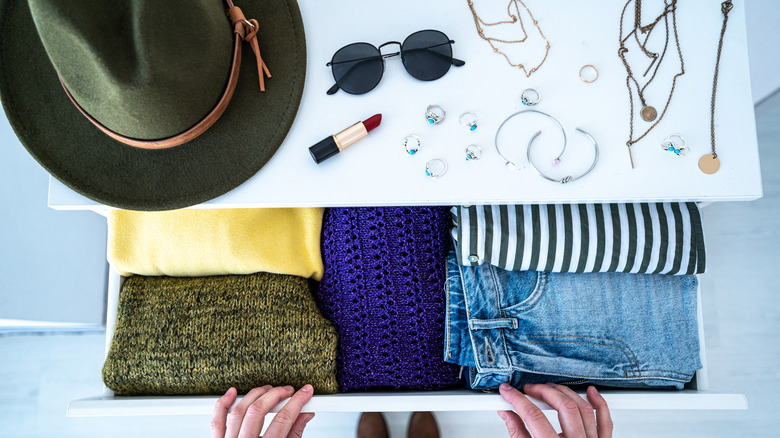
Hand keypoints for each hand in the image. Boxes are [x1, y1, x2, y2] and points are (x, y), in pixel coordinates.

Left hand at [211, 385, 314, 437]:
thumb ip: (295, 434)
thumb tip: (305, 415)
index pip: (283, 420)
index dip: (296, 402)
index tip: (305, 393)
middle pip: (258, 412)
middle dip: (275, 396)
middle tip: (288, 391)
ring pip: (238, 412)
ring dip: (254, 395)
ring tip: (268, 389)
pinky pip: (217, 421)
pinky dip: (222, 403)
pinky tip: (233, 392)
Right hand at [498, 382, 612, 437]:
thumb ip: (518, 435)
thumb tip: (507, 415)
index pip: (534, 417)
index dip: (517, 400)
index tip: (508, 392)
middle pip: (562, 407)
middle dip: (542, 392)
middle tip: (527, 390)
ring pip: (582, 409)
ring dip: (565, 393)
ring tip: (549, 388)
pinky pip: (605, 420)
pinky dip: (600, 403)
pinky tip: (591, 392)